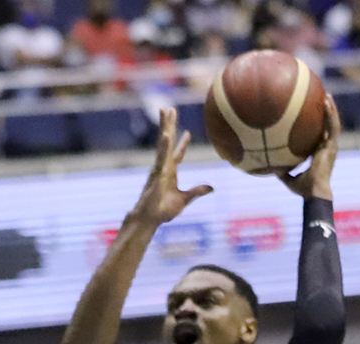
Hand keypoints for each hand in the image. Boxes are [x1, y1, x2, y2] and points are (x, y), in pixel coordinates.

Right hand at [132, 109, 213, 225]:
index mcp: (170, 172)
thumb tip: (211, 187)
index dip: (182, 143)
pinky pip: (160, 158)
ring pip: (163, 144)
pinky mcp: (155, 174)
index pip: (177, 154)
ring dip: (165, 126)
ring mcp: (158, 168)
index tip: (187, 131)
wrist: (148, 219)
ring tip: (165, 111)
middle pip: (168, 141)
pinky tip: (166, 135)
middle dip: (169, 125)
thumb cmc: (162, 211)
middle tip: (170, 108)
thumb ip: (197, 192)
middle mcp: (163, 166)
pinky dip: (163, 147)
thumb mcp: (184, 200)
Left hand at [279, 93, 339, 198]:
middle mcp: (327, 149)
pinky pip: (332, 126)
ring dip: (331, 109)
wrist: (314, 193)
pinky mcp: (332, 146)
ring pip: (333, 124)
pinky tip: (326, 102)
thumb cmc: (303, 189)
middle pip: (328, 127)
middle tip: (322, 99)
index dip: (318, 127)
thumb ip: (281, 171)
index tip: (313, 116)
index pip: (320, 137)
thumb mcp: (288, 178)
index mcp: (319, 154)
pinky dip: (330, 113)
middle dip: (327, 114)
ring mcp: (331, 147)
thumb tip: (267, 166)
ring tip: (326, 96)